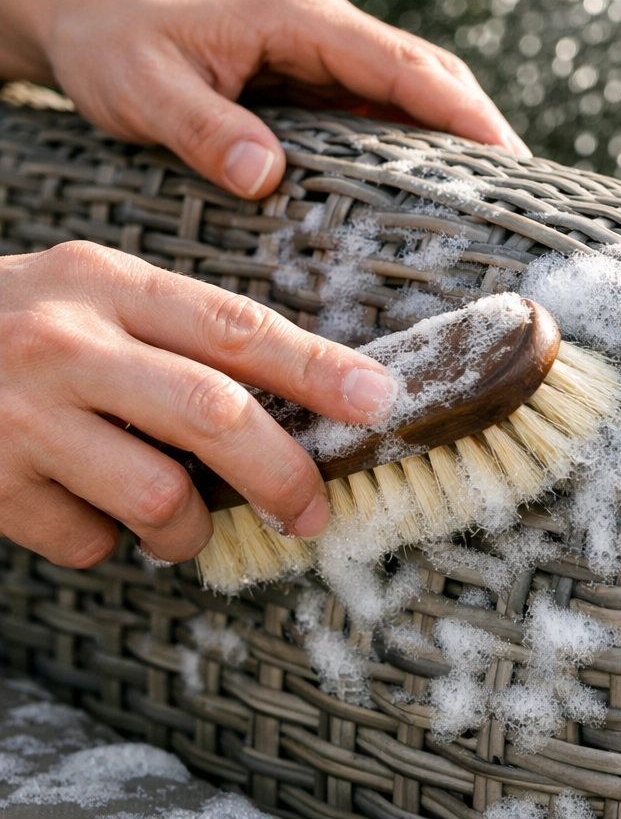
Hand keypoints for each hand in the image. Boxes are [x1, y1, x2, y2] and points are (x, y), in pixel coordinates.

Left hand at [0, 0, 527, 200]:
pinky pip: (379, 103)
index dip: (457, 108)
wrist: (88, 9)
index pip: (398, 63)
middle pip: (425, 69)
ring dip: (454, 132)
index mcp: (295, 18)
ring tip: (492, 193)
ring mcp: (321, 47)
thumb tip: (268, 176)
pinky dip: (414, 138)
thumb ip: (205, 131)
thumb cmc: (113, 43)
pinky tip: (429, 181)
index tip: (505, 154)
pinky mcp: (313, 71)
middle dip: (477, 123)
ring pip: (410, 85)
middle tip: (519, 190)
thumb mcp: (144, 89)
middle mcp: (321, 25)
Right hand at [0, 242, 397, 567]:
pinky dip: (106, 542)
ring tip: (183, 524)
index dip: (318, 368)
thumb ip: (180, 334)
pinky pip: (84, 540)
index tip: (379, 401)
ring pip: (155, 494)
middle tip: (311, 511)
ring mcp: (21, 416)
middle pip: (213, 412)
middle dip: (281, 473)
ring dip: (188, 527)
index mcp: (109, 282)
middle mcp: (69, 342)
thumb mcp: (98, 294)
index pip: (237, 326)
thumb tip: (293, 398)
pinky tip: (87, 512)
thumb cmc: (22, 323)